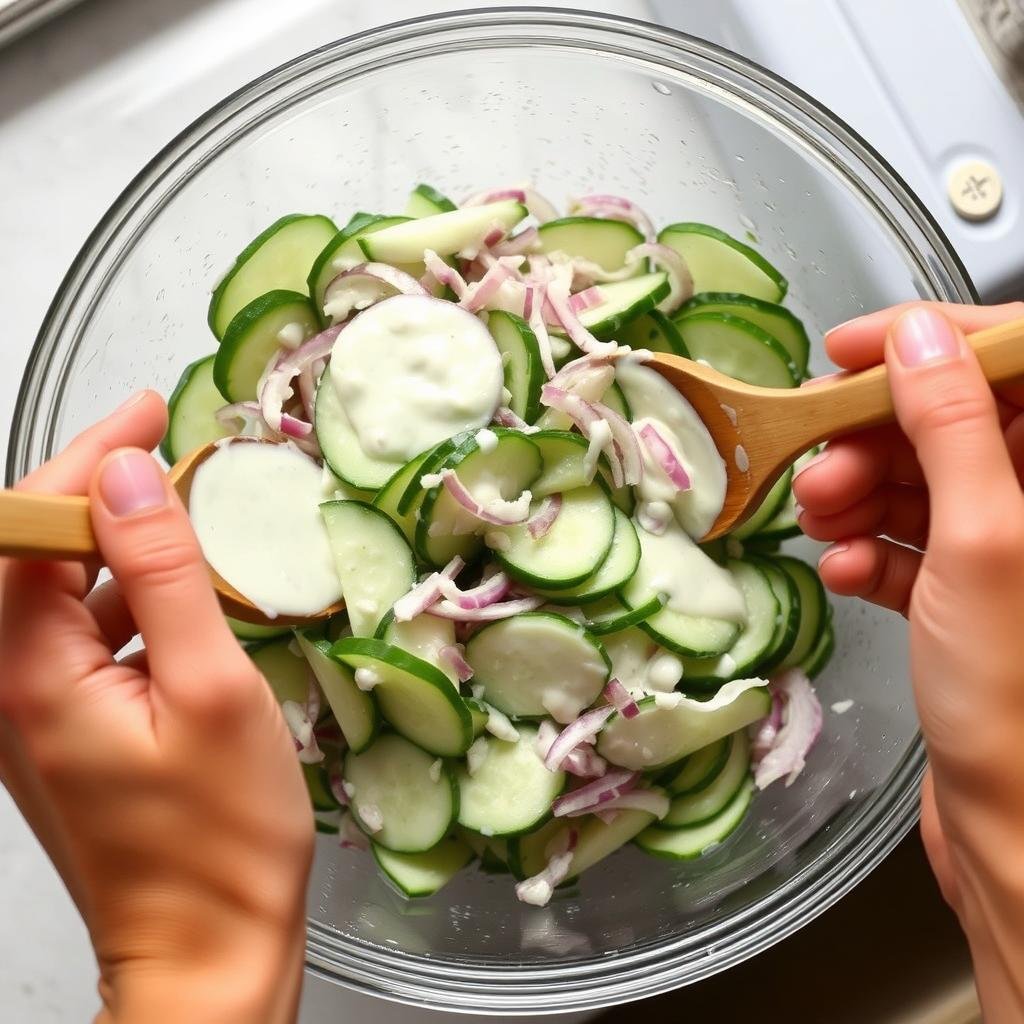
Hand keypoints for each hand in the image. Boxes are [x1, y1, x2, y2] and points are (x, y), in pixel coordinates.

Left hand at [0, 393, 312, 1023]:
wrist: (207, 950)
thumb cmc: (220, 839)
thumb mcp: (211, 689)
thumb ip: (165, 576)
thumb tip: (130, 478)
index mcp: (31, 676)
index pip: (28, 531)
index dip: (82, 459)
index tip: (146, 411)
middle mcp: (12, 690)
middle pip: (34, 555)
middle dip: (97, 487)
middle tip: (166, 441)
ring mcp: (36, 714)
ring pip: (61, 592)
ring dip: (116, 538)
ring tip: (184, 499)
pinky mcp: (68, 730)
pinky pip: (85, 635)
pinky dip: (128, 592)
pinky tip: (183, 585)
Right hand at [793, 301, 1023, 1020]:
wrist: (1010, 833)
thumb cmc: (1017, 703)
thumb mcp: (982, 545)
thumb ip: (953, 431)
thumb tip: (918, 340)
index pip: (1014, 365)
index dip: (933, 343)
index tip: (851, 349)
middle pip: (957, 426)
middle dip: (877, 438)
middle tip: (821, 463)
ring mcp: (1007, 554)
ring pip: (925, 485)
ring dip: (861, 496)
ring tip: (820, 520)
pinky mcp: (970, 598)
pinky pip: (913, 547)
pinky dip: (871, 552)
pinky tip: (846, 573)